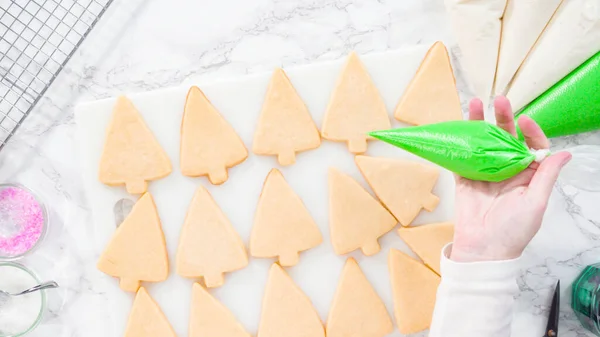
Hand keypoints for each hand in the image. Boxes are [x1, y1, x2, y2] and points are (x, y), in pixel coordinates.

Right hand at [451, 97, 571, 261]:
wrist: (483, 250)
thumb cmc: (513, 231)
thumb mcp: (535, 202)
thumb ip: (546, 176)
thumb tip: (564, 153)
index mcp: (527, 176)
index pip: (532, 146)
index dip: (530, 131)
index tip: (524, 120)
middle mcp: (506, 171)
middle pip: (506, 139)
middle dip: (503, 119)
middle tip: (500, 101)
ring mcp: (484, 174)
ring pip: (483, 143)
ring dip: (479, 124)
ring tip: (476, 105)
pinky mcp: (465, 179)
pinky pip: (463, 157)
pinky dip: (460, 142)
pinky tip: (459, 128)